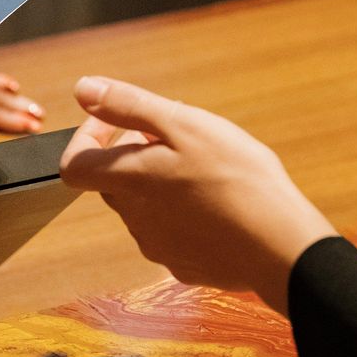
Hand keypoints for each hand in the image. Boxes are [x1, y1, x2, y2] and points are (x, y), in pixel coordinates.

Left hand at [59, 76, 335, 313]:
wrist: (281, 247)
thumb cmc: (237, 179)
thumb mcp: (185, 125)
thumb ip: (128, 106)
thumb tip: (82, 90)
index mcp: (128, 181)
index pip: (74, 164)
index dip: (87, 137)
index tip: (117, 123)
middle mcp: (134, 219)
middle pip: (114, 182)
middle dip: (135, 156)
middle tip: (178, 140)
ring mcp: (158, 248)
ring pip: (144, 207)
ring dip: (162, 184)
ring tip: (207, 171)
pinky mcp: (184, 266)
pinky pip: (172, 233)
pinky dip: (185, 215)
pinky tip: (219, 205)